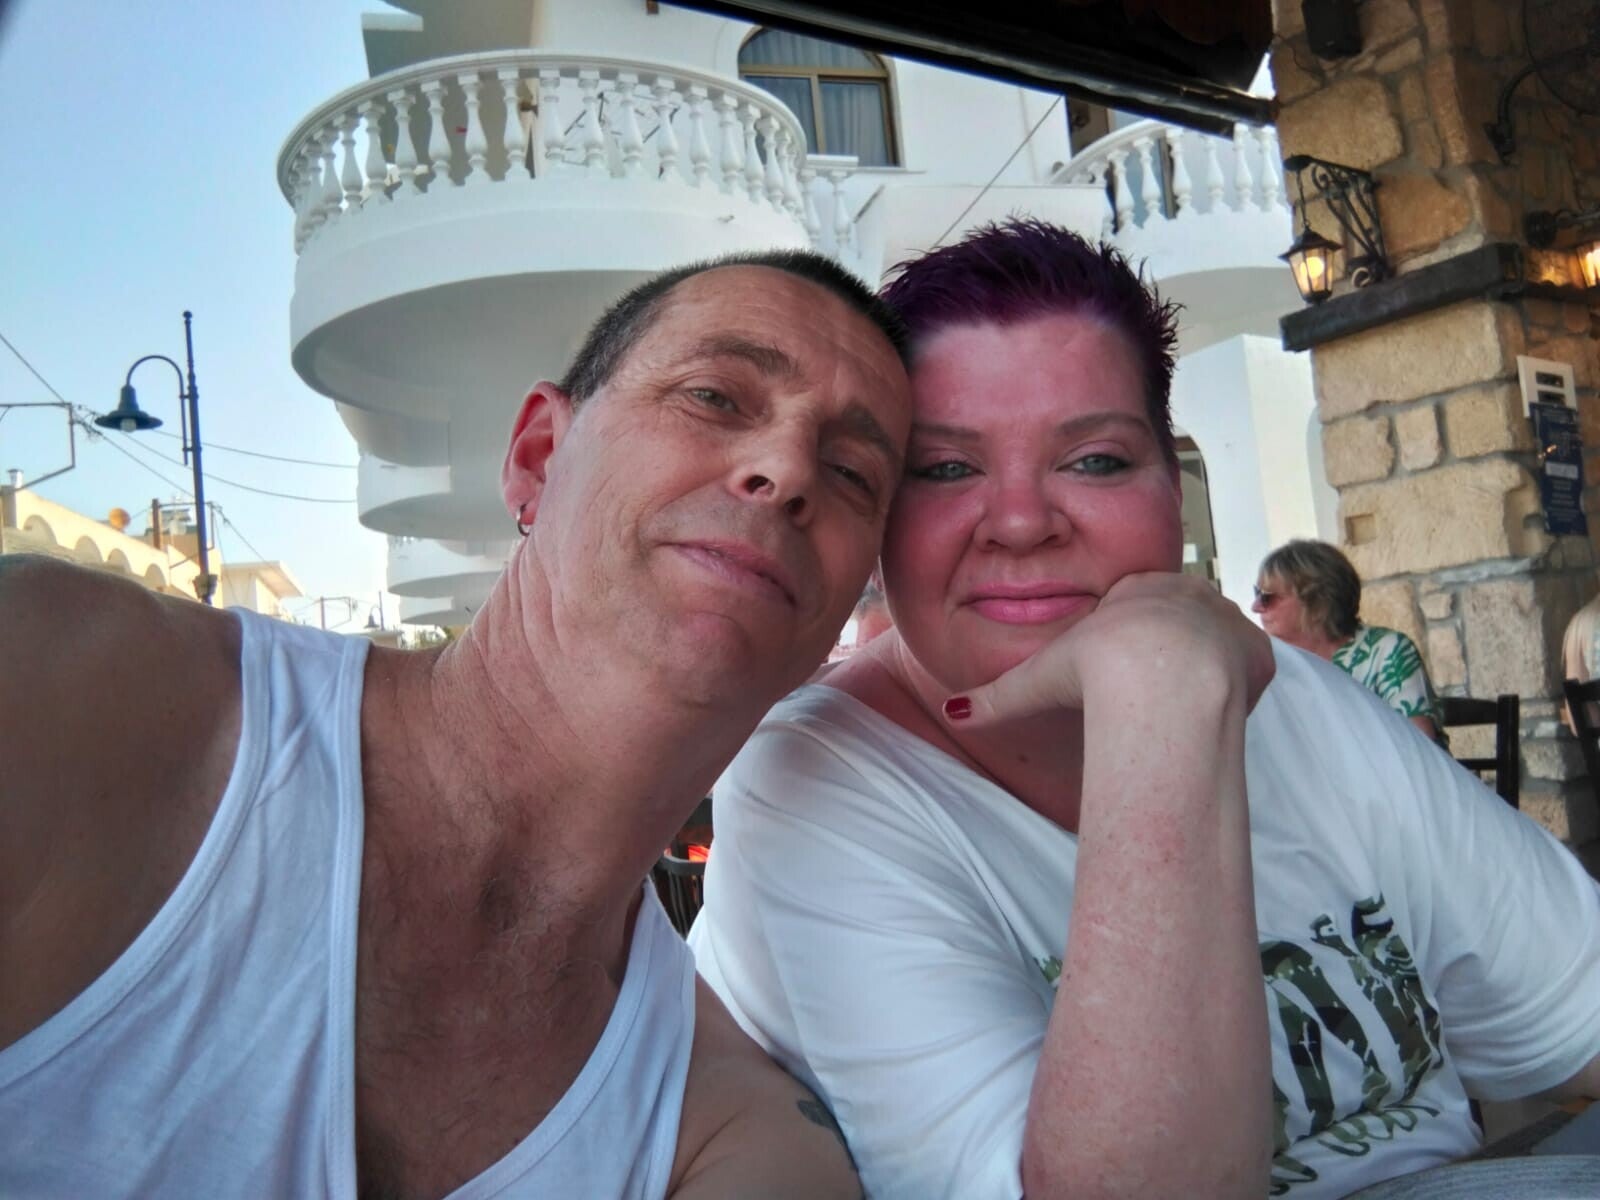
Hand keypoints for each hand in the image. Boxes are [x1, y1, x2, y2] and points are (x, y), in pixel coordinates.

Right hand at [945, 573, 1274, 727]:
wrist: (1164, 683)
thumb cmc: (1098, 671)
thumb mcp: (1037, 680)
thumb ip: (997, 697)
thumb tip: (951, 713)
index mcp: (1138, 588)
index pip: (1133, 608)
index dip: (1121, 645)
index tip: (1112, 674)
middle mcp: (1189, 594)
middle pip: (1177, 623)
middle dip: (1164, 654)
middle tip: (1145, 692)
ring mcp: (1228, 622)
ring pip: (1214, 645)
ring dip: (1200, 671)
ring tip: (1175, 705)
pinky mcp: (1257, 654)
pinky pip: (1246, 670)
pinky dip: (1231, 690)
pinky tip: (1207, 710)